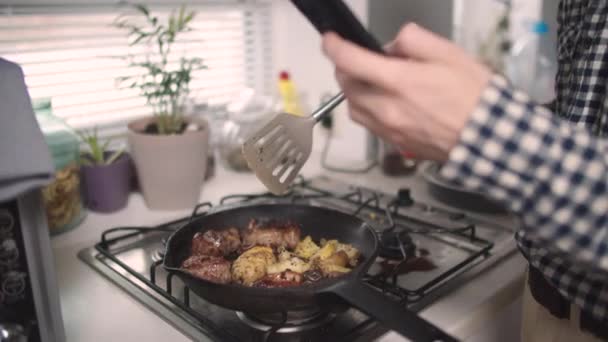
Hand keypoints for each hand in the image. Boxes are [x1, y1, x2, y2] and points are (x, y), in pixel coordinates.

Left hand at [322, 24, 491, 160]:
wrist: (490, 138)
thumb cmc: (474, 95)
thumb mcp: (448, 52)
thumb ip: (412, 41)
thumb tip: (391, 46)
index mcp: (398, 81)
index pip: (350, 61)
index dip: (334, 47)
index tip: (330, 40)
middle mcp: (387, 108)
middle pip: (346, 86)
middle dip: (345, 69)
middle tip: (358, 60)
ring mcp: (389, 129)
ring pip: (353, 108)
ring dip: (354, 92)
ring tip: (371, 82)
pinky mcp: (395, 144)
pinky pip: (368, 125)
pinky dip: (367, 110)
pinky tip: (384, 103)